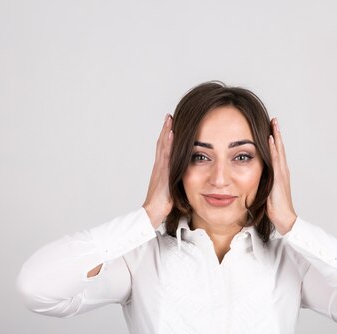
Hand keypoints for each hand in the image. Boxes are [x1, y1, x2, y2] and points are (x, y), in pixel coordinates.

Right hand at [142, 113, 173, 228]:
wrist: (152, 212)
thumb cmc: (162, 205)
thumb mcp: (172, 190)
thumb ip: (176, 183)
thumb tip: (184, 181)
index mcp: (161, 171)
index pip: (164, 150)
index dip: (167, 138)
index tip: (171, 126)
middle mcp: (159, 167)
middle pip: (162, 144)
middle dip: (166, 130)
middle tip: (169, 117)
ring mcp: (160, 169)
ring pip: (163, 146)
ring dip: (166, 132)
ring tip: (170, 119)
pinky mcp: (162, 172)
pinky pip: (166, 154)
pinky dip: (168, 143)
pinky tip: (172, 134)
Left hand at [267, 117, 297, 234]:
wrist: (284, 218)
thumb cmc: (275, 208)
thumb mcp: (266, 192)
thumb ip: (262, 183)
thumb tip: (251, 179)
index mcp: (279, 174)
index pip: (276, 153)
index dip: (274, 141)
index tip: (270, 129)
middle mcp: (282, 171)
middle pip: (279, 148)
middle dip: (276, 133)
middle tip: (274, 120)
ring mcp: (282, 173)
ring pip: (279, 150)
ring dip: (276, 136)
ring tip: (273, 123)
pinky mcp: (279, 178)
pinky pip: (276, 160)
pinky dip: (274, 148)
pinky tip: (271, 139)